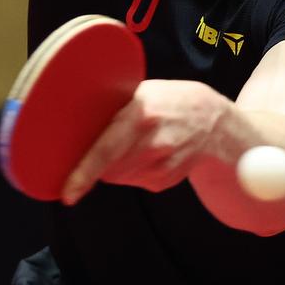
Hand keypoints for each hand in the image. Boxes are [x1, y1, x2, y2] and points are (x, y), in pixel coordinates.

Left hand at [61, 79, 227, 204]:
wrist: (215, 121)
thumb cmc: (172, 101)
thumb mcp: (144, 91)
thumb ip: (115, 108)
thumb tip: (77, 130)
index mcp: (142, 114)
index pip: (106, 150)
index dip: (84, 173)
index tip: (68, 193)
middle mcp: (154, 141)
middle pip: (107, 167)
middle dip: (98, 160)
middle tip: (111, 142)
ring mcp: (162, 165)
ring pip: (118, 176)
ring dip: (115, 166)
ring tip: (136, 144)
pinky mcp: (165, 181)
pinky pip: (132, 181)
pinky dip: (132, 170)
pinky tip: (149, 153)